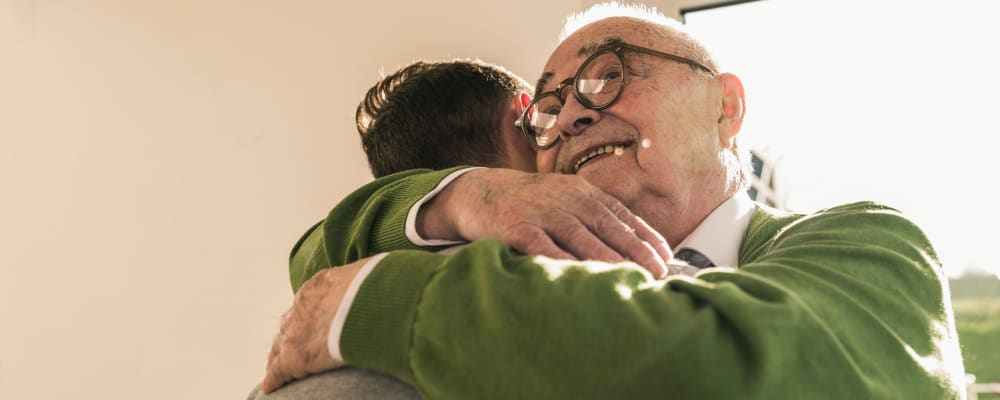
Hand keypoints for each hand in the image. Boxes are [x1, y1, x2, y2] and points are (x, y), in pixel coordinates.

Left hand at [260, 257, 368, 392]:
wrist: (371, 304)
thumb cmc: (380, 287)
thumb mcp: (374, 277)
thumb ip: (371, 285)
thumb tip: (385, 288)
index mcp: (319, 285)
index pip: (308, 303)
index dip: (309, 316)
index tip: (312, 324)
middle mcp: (302, 306)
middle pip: (290, 324)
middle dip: (291, 336)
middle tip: (290, 347)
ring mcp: (295, 332)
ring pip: (280, 347)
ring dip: (279, 357)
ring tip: (278, 368)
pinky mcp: (294, 357)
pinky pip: (278, 371)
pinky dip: (275, 379)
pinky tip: (271, 387)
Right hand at [418, 169, 671, 277]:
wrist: (477, 191)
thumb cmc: (527, 203)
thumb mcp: (562, 199)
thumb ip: (591, 216)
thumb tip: (630, 244)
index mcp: (581, 192)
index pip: (620, 215)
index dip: (645, 236)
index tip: (665, 257)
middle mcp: (565, 199)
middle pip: (607, 226)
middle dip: (636, 250)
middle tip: (658, 272)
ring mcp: (541, 212)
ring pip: (581, 237)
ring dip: (607, 259)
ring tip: (629, 278)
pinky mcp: (517, 226)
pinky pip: (543, 247)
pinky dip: (563, 262)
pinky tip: (580, 276)